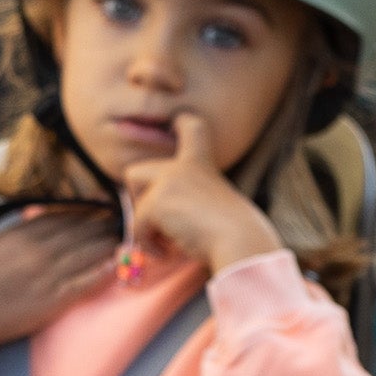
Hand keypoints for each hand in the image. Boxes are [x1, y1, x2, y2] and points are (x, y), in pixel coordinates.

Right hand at [0, 205, 121, 345]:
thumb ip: (16, 231)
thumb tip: (37, 218)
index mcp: (20, 232)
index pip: (64, 215)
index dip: (88, 210)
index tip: (105, 205)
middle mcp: (37, 249)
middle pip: (82, 230)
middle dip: (105, 223)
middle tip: (126, 218)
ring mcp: (46, 274)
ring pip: (89, 252)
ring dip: (111, 242)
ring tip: (129, 236)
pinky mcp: (50, 300)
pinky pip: (85, 282)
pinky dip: (104, 271)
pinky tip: (120, 262)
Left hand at [115, 111, 285, 275]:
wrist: (240, 241)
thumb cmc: (234, 234)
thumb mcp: (211, 207)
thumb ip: (185, 202)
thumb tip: (149, 221)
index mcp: (201, 164)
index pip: (192, 127)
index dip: (180, 123)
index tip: (175, 121)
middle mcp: (183, 166)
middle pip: (135, 173)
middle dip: (138, 200)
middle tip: (159, 223)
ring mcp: (168, 181)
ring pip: (135, 205)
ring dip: (146, 227)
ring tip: (169, 242)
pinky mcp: (157, 203)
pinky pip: (137, 228)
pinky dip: (148, 245)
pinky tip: (167, 254)